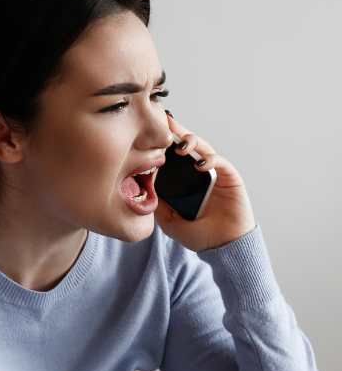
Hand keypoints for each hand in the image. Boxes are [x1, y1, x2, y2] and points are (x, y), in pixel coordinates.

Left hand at [156, 112, 255, 251]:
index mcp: (182, 180)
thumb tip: (140, 185)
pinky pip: (220, 162)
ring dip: (191, 142)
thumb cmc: (197, 234)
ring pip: (202, 149)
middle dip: (174, 134)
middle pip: (185, 147)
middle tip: (163, 124)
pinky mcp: (230, 178)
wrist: (222, 246)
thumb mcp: (167, 219)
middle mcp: (197, 173)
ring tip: (179, 143)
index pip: (170, 157)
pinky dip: (210, 159)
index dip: (160, 145)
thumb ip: (156, 202)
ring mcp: (214, 173)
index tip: (146, 134)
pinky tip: (200, 163)